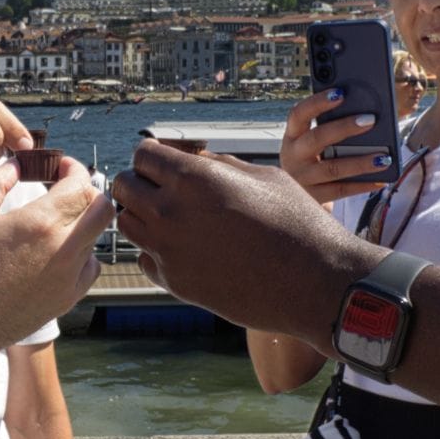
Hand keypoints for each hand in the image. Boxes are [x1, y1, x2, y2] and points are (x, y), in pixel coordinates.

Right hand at [0, 158, 111, 362]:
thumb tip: (15, 164)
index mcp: (40, 223)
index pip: (81, 184)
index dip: (74, 169)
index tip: (61, 167)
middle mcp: (64, 249)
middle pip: (103, 209)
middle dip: (88, 192)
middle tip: (65, 189)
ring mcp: (70, 277)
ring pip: (96, 237)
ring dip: (82, 222)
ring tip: (53, 222)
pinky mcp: (68, 298)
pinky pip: (90, 267)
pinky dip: (81, 253)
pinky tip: (56, 252)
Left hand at [113, 140, 375, 341]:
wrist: (315, 284)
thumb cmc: (298, 224)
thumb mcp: (263, 177)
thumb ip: (219, 166)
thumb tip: (194, 161)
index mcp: (193, 179)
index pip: (142, 154)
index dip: (156, 155)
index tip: (171, 162)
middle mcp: (171, 213)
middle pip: (124, 187)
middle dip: (142, 182)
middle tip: (168, 188)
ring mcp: (169, 251)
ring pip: (127, 224)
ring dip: (143, 216)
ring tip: (175, 217)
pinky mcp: (175, 283)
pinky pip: (145, 258)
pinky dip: (156, 250)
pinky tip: (185, 248)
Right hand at [279, 90, 391, 204]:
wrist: (295, 202)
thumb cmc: (313, 162)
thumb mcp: (311, 144)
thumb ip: (328, 128)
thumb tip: (365, 114)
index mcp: (292, 136)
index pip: (299, 114)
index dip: (317, 102)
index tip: (340, 92)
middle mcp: (292, 156)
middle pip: (317, 138)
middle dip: (344, 128)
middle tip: (370, 120)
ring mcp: (302, 179)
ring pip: (333, 168)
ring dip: (360, 162)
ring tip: (384, 157)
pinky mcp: (314, 198)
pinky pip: (342, 190)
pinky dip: (363, 184)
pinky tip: (381, 179)